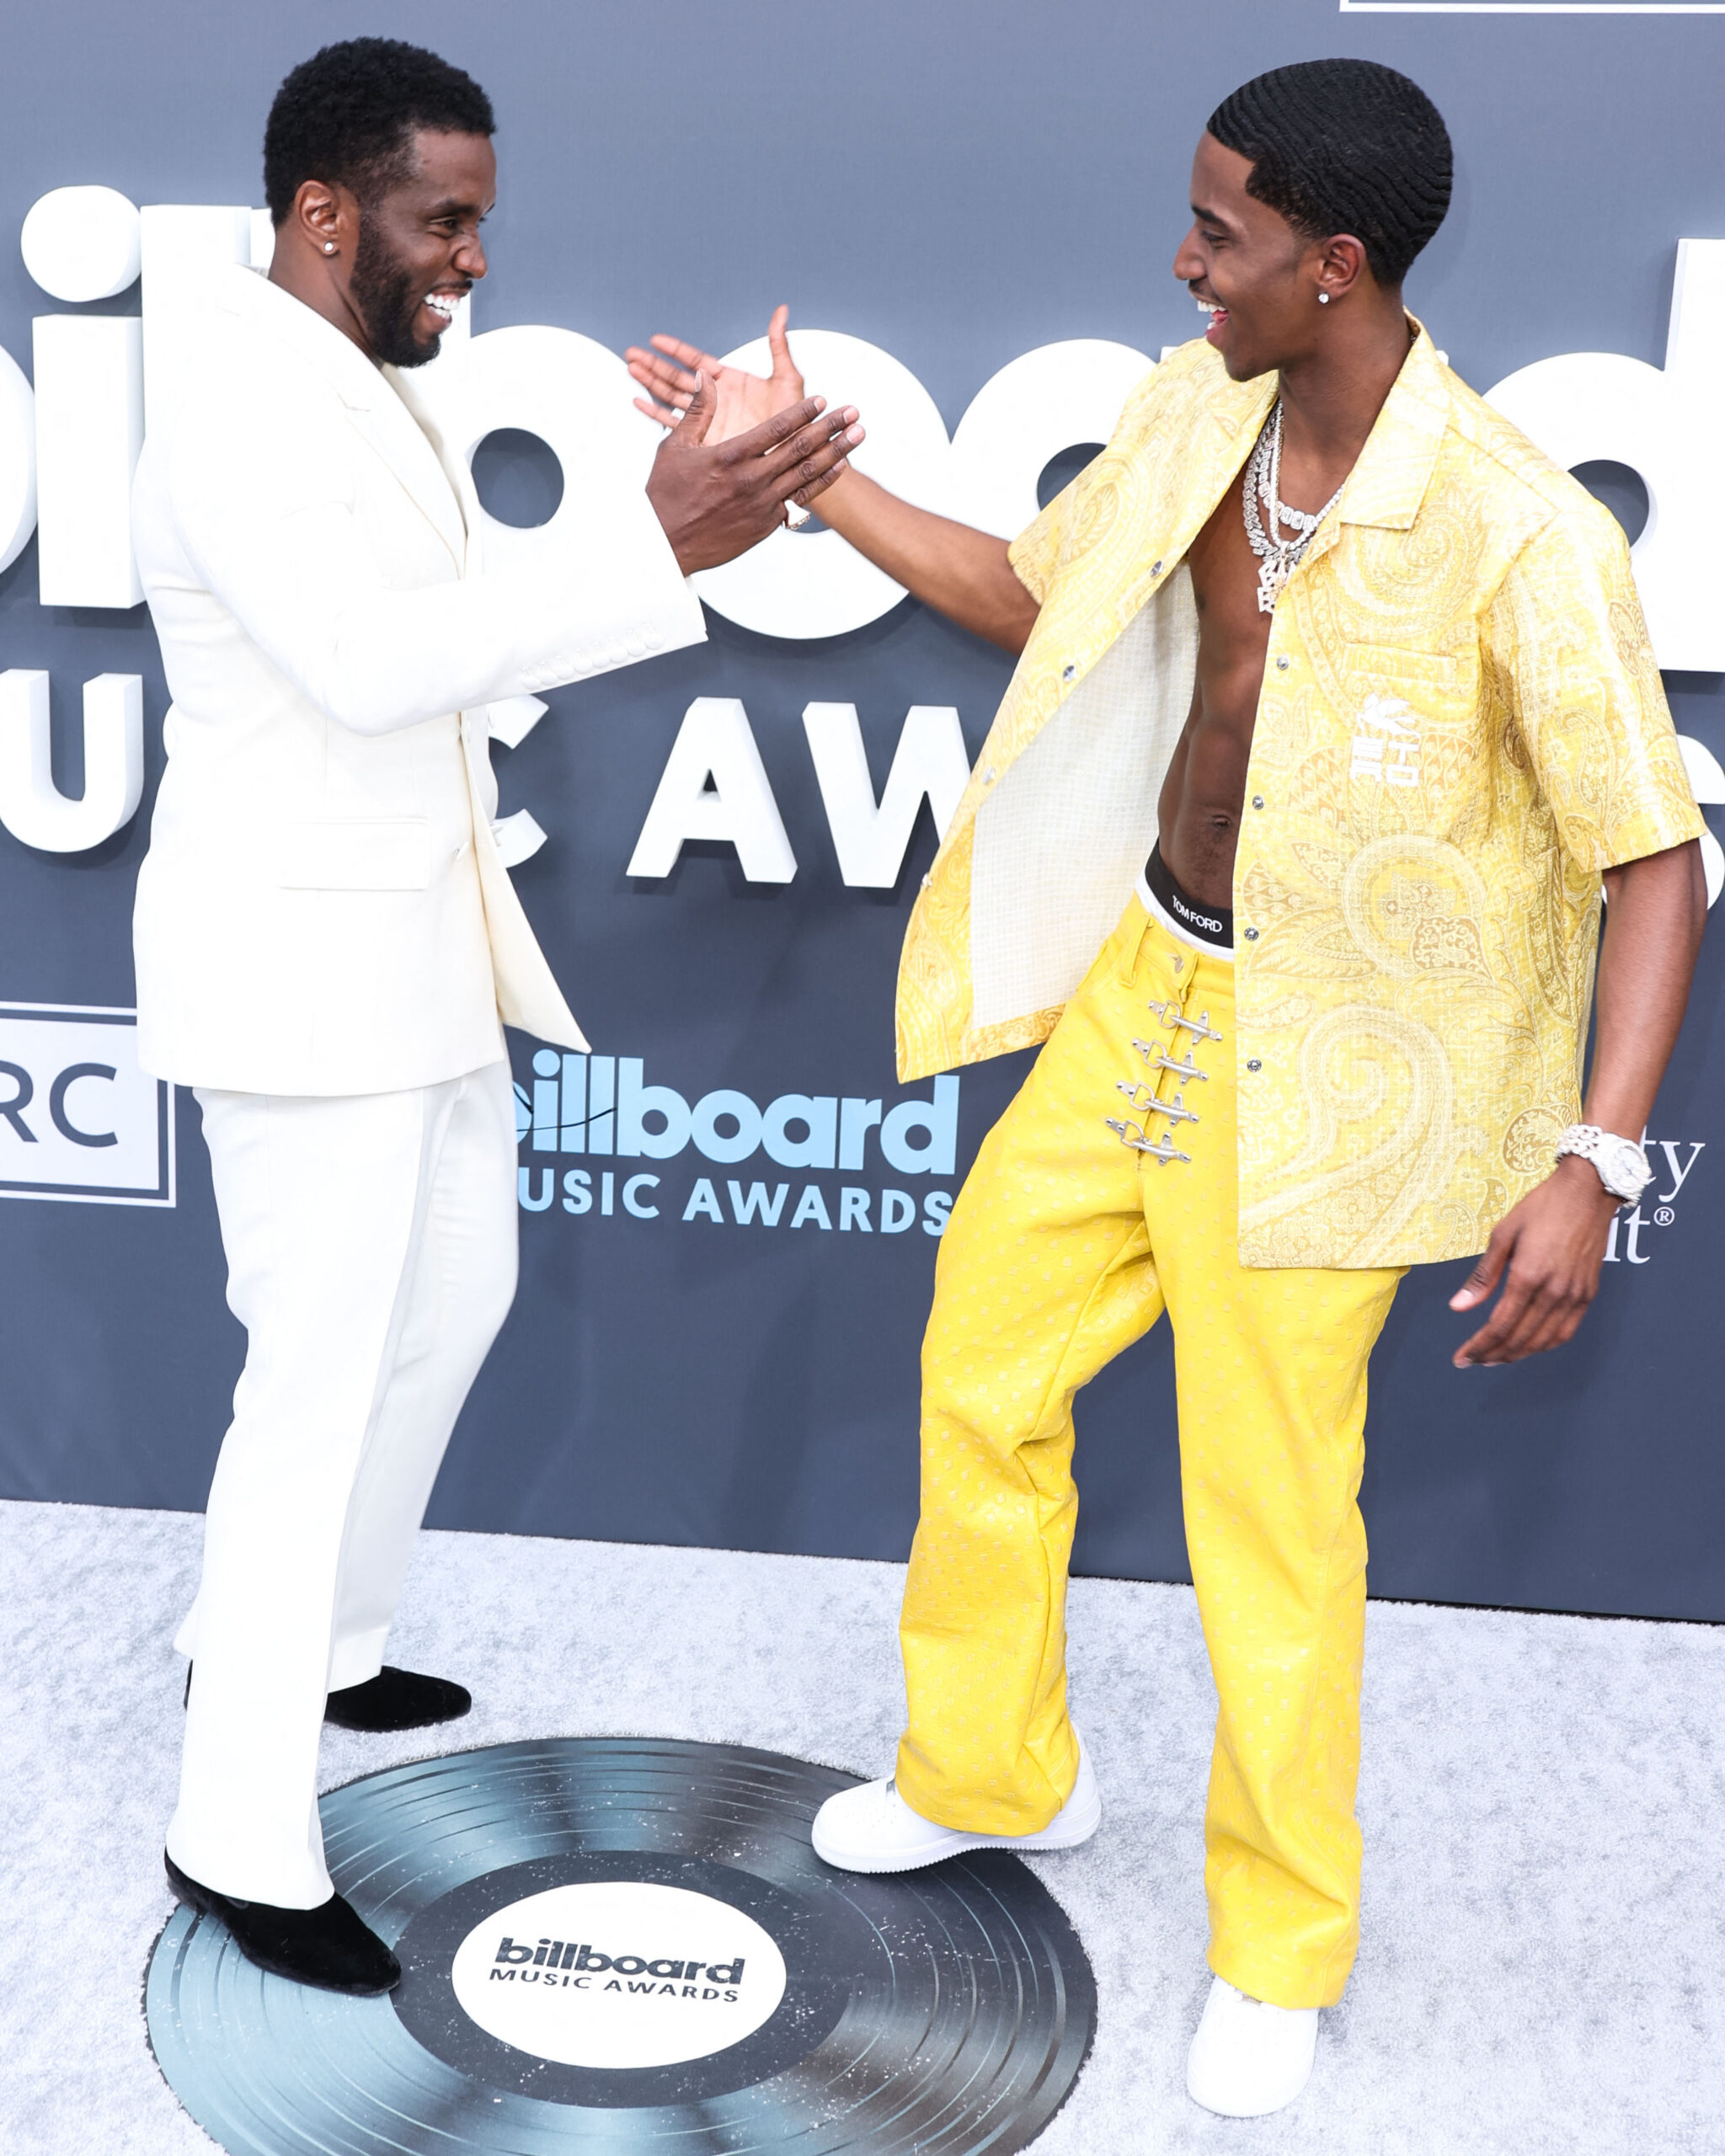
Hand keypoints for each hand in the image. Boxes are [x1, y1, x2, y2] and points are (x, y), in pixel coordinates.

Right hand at [627, 304, 805, 444]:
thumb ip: (778, 346)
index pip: (696, 360)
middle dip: (654, 365)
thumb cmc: (796, 421)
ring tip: (631, 370)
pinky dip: (658, 414)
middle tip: (632, 353)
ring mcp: (710, 419)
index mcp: (730, 381)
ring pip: (673, 397)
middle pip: (678, 377)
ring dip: (652, 384)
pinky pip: (677, 424)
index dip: (675, 350)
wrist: (793, 457)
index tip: (656, 340)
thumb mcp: (788, 380)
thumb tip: (781, 312)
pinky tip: (640, 403)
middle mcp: (717, 398)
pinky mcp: (708, 440)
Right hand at [644, 370, 862, 575]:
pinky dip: (822, 483)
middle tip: (854, 412)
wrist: (665, 546)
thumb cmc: (666, 496)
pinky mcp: (766, 525)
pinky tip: (839, 468)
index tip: (823, 400)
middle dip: (830, 427)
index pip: (775, 428)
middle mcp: (751, 479)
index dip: (802, 412)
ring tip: (858, 436)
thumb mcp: (674, 447)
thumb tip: (706, 376)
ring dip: (836, 452)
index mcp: (730, 456)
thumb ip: (697, 410)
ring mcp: (761, 504)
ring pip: (807, 474)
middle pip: (800, 448)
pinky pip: (801, 501)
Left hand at [1447, 1156, 1620, 1366]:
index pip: (1499, 1326)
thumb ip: (1482, 1276)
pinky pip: (1566, 1331)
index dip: (1478, 1347)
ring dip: (1518, 1354)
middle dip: (1493, 1355)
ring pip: (1544, 1341)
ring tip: (1496, 1358)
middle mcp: (1553, 1292)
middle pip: (1519, 1338)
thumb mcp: (1502, 1235)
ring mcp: (1574, 1295)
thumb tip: (1458, 1308)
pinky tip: (1529, 1345)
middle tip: (1473, 1361)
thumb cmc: (1541, 1208)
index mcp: (1527, 1276)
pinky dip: (1545, 1345)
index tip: (1461, 1358)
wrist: (1588, 1192)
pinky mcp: (1588, 1294)